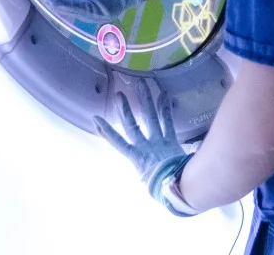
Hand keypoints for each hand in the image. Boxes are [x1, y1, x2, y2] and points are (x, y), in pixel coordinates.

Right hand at [94, 81, 193, 215]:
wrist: (178, 187)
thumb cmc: (162, 190)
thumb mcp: (149, 184)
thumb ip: (146, 175)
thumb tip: (146, 174)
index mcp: (136, 158)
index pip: (117, 142)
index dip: (106, 130)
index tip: (96, 119)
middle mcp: (145, 146)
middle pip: (132, 124)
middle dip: (124, 109)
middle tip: (118, 94)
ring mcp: (158, 140)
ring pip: (150, 117)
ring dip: (145, 100)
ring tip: (140, 84)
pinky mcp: (172, 139)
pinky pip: (167, 121)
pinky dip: (165, 108)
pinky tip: (163, 94)